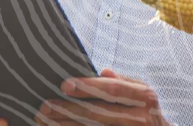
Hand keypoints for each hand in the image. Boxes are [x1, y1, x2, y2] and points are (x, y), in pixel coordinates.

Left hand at [35, 69, 169, 124]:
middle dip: (70, 110)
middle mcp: (141, 116)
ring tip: (45, 121)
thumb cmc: (147, 111)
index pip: (114, 89)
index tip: (65, 85)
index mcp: (144, 96)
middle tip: (45, 106)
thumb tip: (103, 71)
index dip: (89, 86)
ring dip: (66, 125)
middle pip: (100, 112)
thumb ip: (123, 82)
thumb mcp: (143, 93)